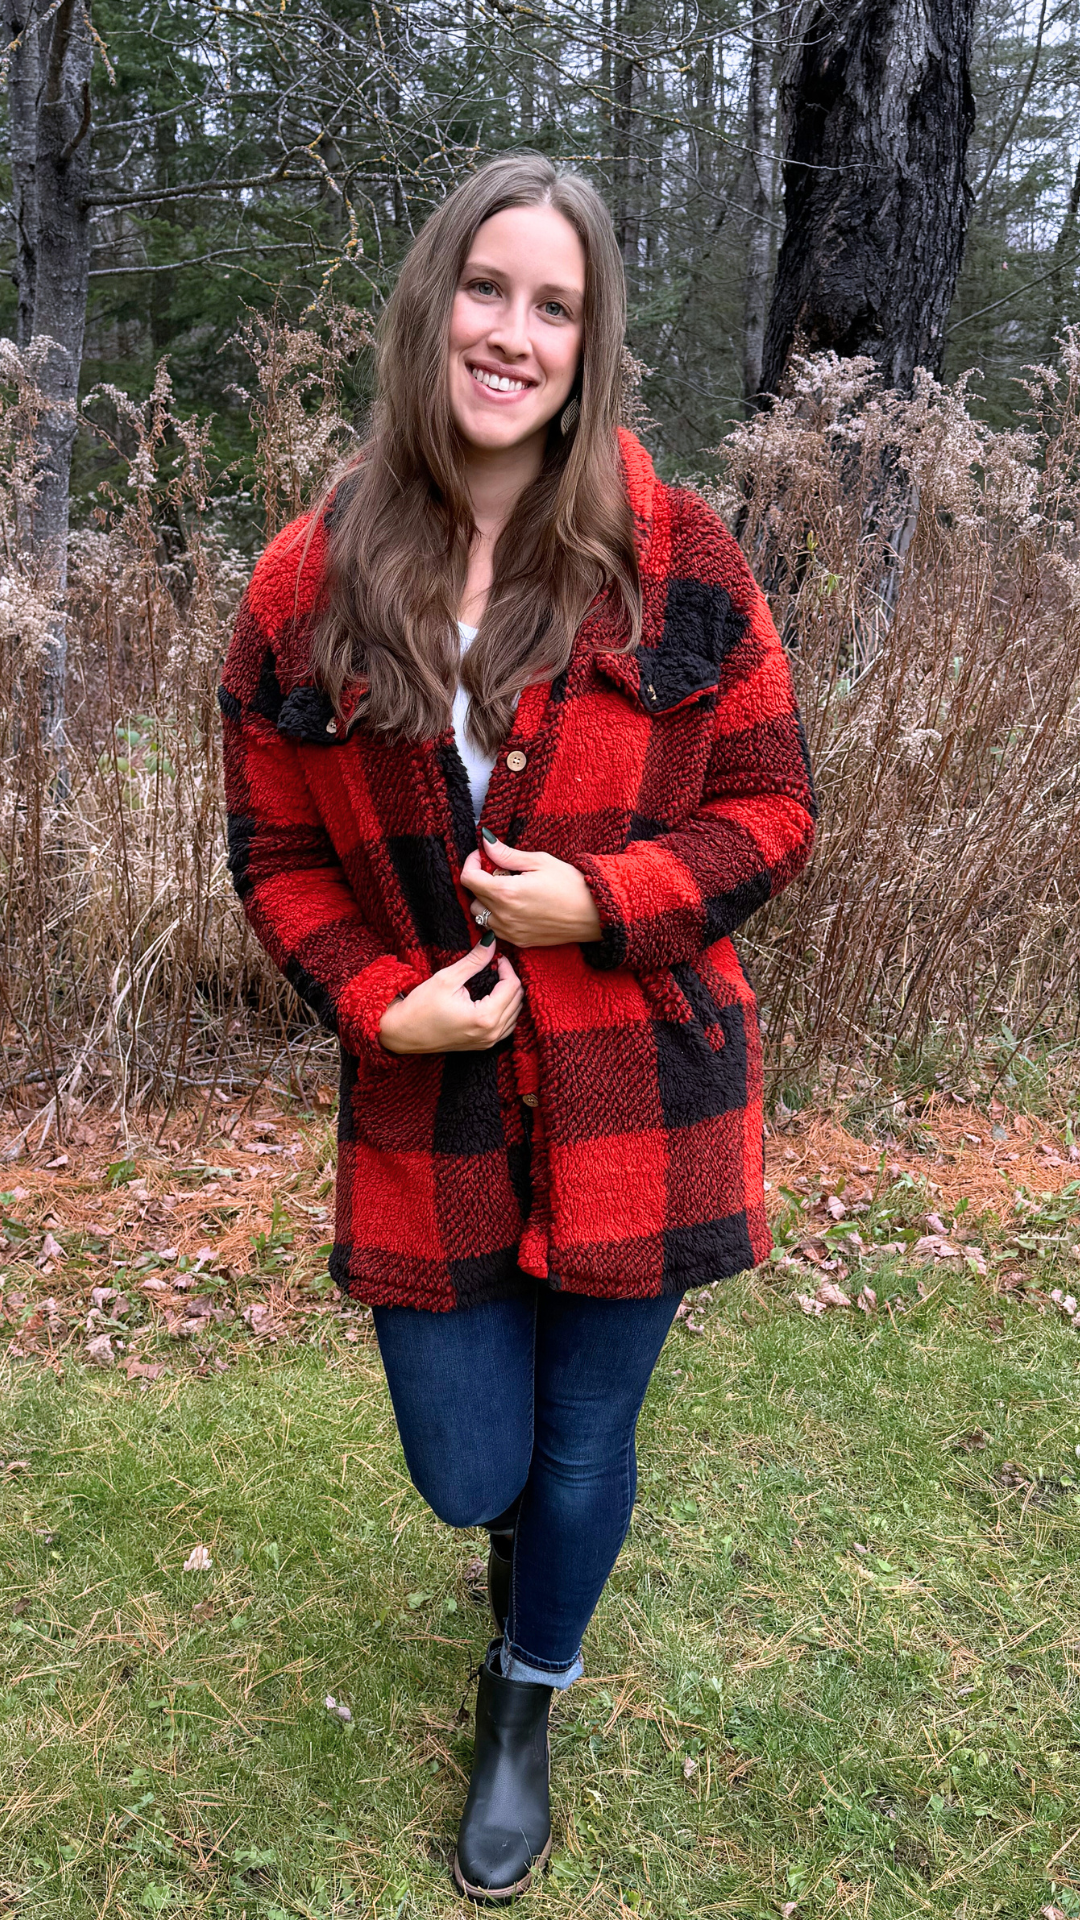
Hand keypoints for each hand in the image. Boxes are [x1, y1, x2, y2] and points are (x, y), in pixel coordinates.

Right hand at [378, 934, 522, 1053]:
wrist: (402, 1032)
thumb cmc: (420, 1007)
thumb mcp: (447, 978)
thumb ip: (474, 961)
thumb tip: (491, 942)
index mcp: (485, 1017)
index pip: (512, 986)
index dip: (507, 967)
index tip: (496, 957)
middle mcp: (491, 1033)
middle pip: (517, 1000)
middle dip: (509, 979)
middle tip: (495, 965)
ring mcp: (488, 1042)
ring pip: (515, 1014)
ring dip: (510, 995)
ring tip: (494, 980)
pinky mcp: (482, 1045)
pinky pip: (506, 1027)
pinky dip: (506, 1011)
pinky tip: (494, 999)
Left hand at [460, 830, 602, 947]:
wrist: (594, 915)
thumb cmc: (571, 885)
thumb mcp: (539, 861)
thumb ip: (507, 854)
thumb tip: (486, 843)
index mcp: (505, 892)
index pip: (468, 878)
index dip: (471, 862)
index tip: (482, 856)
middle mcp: (503, 916)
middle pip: (472, 897)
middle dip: (481, 880)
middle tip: (502, 870)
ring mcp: (510, 932)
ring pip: (481, 915)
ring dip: (487, 901)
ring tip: (509, 890)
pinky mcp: (519, 941)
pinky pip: (495, 929)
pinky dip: (498, 916)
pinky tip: (517, 906)